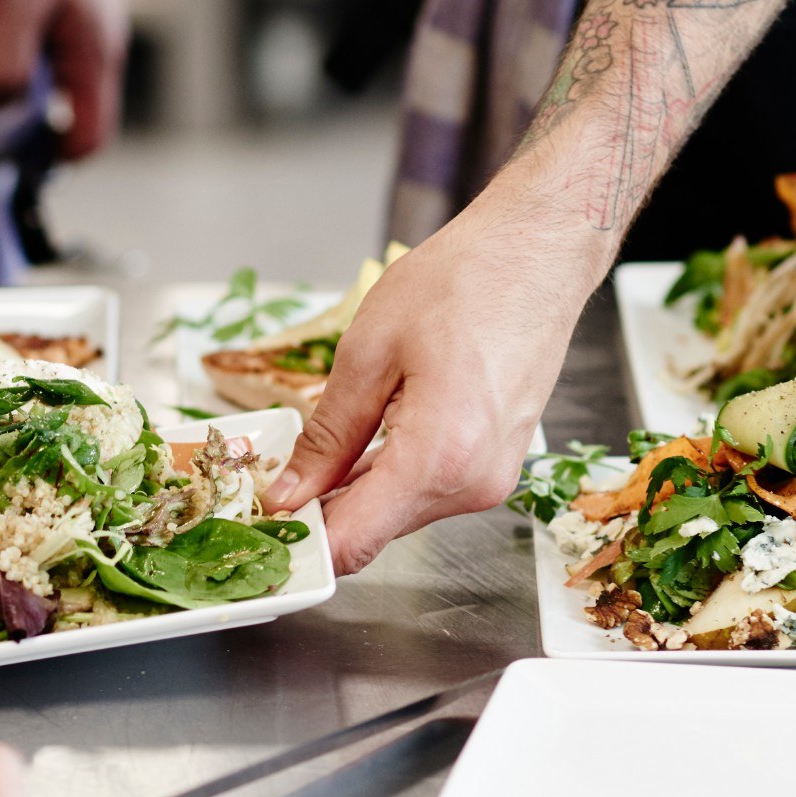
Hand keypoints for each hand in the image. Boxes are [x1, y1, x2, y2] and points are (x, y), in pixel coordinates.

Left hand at [0, 0, 128, 159]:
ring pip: (53, 77)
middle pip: (70, 111)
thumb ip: (2, 64)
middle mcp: (97, 45)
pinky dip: (16, 54)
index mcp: (96, 56)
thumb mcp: (15, 2)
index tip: (6, 159)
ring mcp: (84, 21)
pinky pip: (43, 45)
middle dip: (28, 126)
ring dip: (17, 86)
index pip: (90, 137)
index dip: (52, 160)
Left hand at [261, 189, 608, 571]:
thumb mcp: (368, 352)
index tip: (259, 523)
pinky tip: (370, 434)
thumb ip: (327, 436)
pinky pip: (430, 488)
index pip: (353, 542)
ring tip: (320, 444)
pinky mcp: (497, 463)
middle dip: (322, 511)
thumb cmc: (464, 282)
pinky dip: (391, 472)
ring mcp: (491, 477)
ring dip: (357, 490)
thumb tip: (292, 492)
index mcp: (439, 459)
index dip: (299, 541)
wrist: (535, 254)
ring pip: (400, 511)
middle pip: (375, 531)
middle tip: (272, 475)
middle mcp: (473, 483)